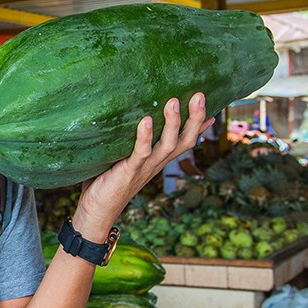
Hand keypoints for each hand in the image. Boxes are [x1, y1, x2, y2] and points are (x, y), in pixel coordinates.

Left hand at [75, 93, 213, 236]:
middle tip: (199, 95)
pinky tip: (147, 121)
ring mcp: (145, 168)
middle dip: (195, 118)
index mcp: (157, 160)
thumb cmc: (105, 182)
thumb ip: (126, 141)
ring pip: (169, 145)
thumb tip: (118, 118)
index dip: (199, 126)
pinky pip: (141, 153)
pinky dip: (145, 137)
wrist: (96, 212)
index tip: (210, 106)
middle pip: (185, 141)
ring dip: (173, 123)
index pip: (185, 141)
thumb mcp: (120, 158)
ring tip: (173, 101)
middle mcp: (156, 164)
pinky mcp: (129, 172)